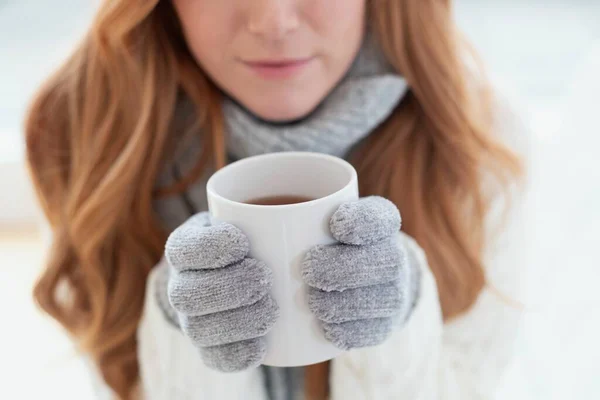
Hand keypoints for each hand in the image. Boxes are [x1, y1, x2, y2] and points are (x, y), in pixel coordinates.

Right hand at [164, 212, 278, 371]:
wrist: (232, 272)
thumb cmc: (249, 237)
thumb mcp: (250, 213)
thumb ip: (267, 208)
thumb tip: (318, 202)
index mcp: (185, 249)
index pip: (183, 249)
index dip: (208, 249)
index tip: (242, 243)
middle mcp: (181, 286)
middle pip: (187, 295)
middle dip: (227, 288)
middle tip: (263, 278)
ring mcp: (192, 321)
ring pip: (199, 330)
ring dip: (236, 322)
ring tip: (271, 311)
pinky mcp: (210, 348)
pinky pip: (215, 359)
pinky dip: (238, 354)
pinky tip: (262, 346)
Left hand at [302, 196, 414, 349]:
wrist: (364, 282)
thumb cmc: (327, 245)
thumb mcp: (316, 221)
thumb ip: (293, 216)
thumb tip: (244, 215)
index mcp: (379, 223)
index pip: (381, 217)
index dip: (364, 221)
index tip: (336, 224)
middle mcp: (393, 256)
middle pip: (385, 260)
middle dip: (346, 267)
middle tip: (308, 270)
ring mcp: (394, 293)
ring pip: (384, 298)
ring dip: (347, 303)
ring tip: (314, 303)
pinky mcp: (385, 325)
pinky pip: (375, 330)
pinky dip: (351, 331)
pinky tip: (328, 329)